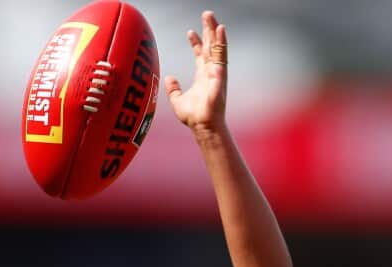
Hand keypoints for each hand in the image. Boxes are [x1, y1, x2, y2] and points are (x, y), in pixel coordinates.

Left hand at [164, 10, 227, 136]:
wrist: (202, 127)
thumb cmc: (193, 117)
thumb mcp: (177, 100)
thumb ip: (173, 89)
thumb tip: (169, 77)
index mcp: (202, 76)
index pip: (200, 54)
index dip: (196, 42)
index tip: (190, 31)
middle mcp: (211, 72)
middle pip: (211, 46)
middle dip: (208, 30)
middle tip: (206, 14)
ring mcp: (217, 74)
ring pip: (217, 49)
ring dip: (216, 33)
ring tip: (214, 19)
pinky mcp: (220, 78)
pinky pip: (221, 57)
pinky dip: (222, 44)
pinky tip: (221, 31)